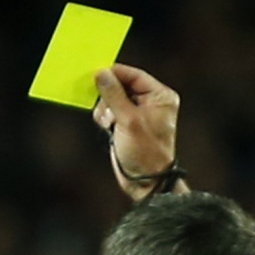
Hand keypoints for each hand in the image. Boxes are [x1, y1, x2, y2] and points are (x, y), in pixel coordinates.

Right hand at [92, 64, 184, 201]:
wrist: (145, 181)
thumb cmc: (145, 151)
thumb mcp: (128, 120)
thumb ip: (114, 94)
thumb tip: (101, 73)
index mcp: (159, 96)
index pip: (133, 75)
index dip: (114, 74)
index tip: (95, 74)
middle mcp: (150, 102)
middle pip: (120, 85)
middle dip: (109, 97)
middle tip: (107, 110)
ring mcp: (136, 113)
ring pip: (111, 98)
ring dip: (105, 109)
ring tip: (110, 124)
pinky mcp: (125, 124)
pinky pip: (108, 111)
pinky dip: (104, 118)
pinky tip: (109, 129)